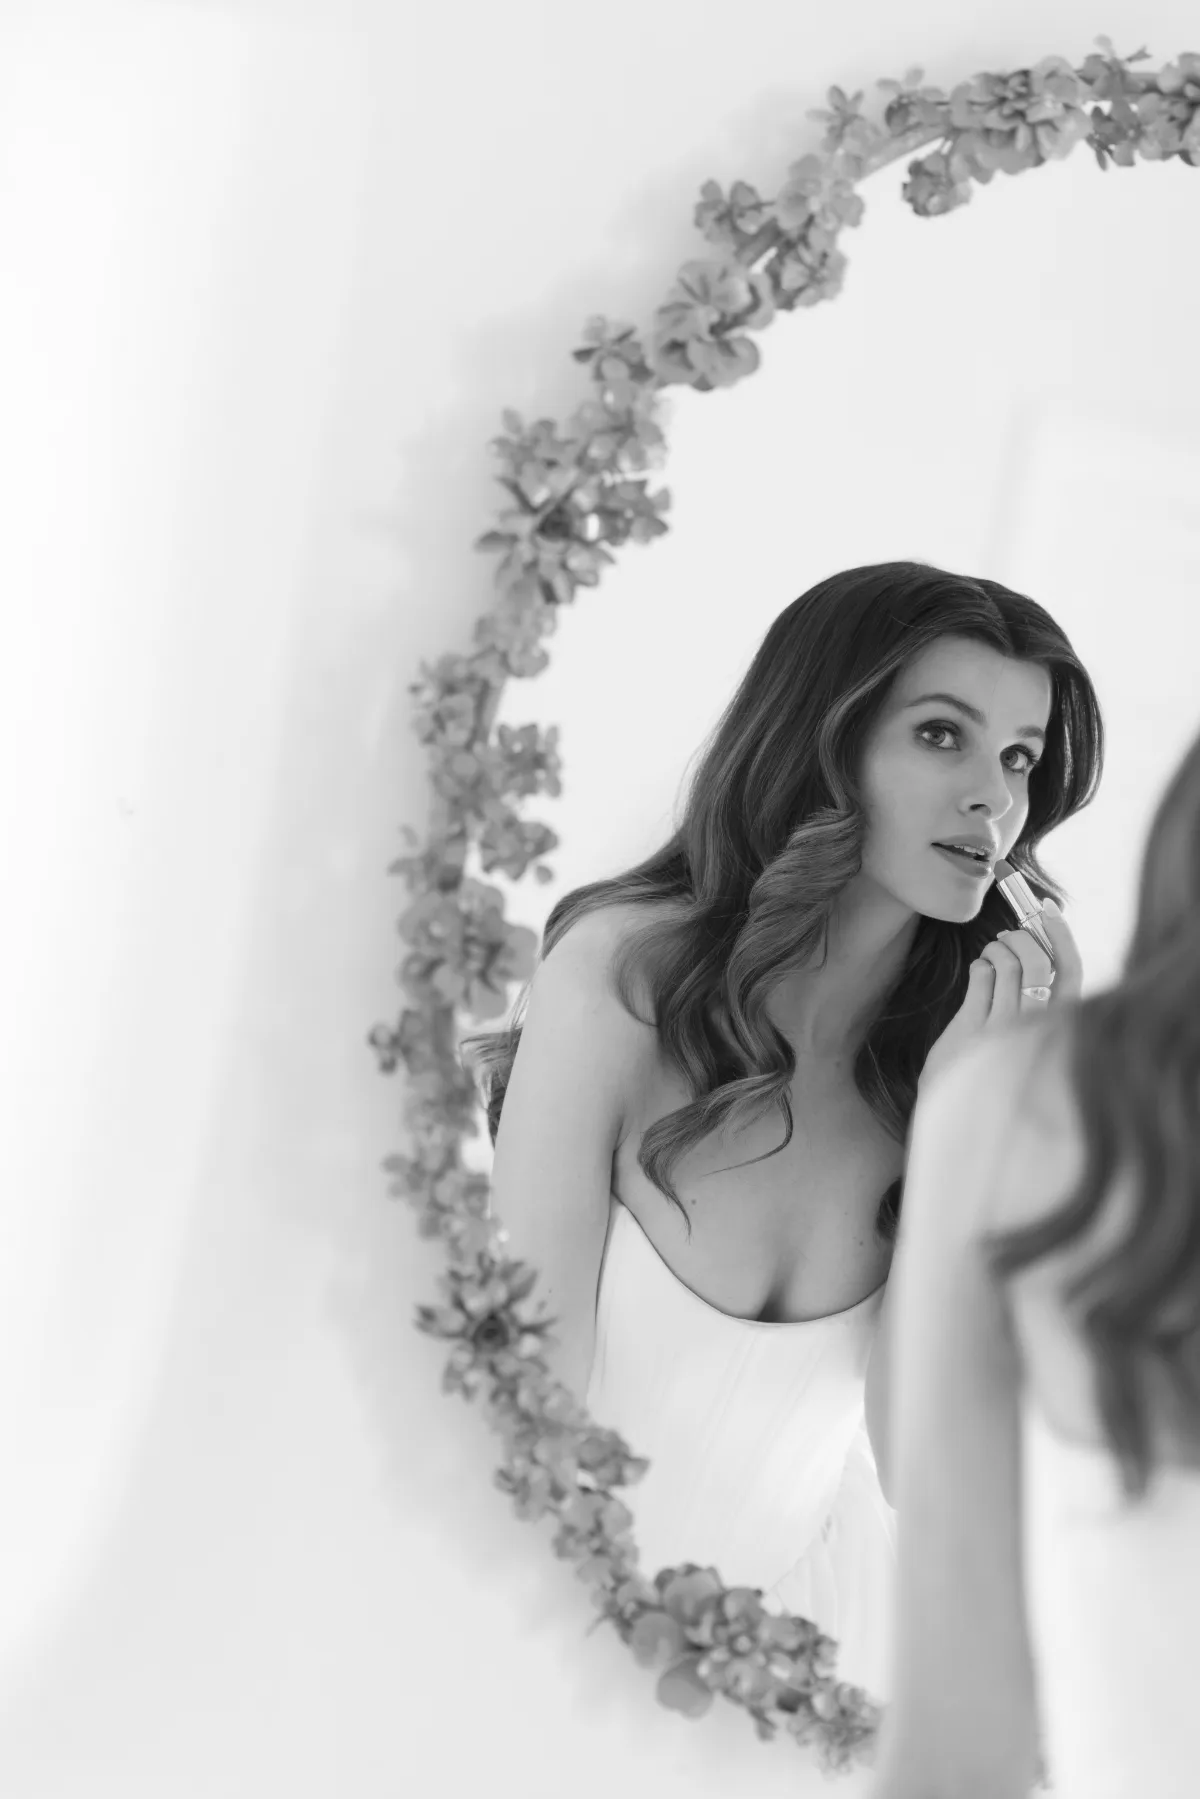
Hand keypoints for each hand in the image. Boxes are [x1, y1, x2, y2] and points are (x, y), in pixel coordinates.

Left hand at [919, 897, 1082, 1095]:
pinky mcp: (972, 1029)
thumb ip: (1041, 1002)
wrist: (963, 1118)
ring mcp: (1003, 1029)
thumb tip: (1040, 948)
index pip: (1071, 973)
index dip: (1061, 936)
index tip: (1048, 910)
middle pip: (1037, 961)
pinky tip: (979, 971)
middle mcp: (1035, 1030)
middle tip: (1008, 934)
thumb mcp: (1030, 1037)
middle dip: (1022, 935)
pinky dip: (980, 965)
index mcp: (1057, 1030)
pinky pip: (980, 975)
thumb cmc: (1000, 1073)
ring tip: (991, 954)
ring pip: (1006, 963)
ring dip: (996, 947)